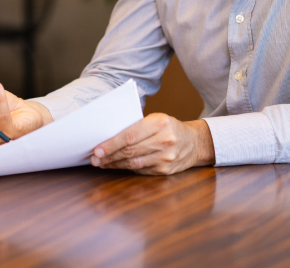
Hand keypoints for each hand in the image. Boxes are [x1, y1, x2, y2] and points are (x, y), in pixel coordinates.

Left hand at [90, 114, 214, 175]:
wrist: (195, 142)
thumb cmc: (168, 127)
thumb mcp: (156, 119)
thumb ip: (136, 125)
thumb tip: (109, 135)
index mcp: (160, 123)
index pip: (130, 135)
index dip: (111, 144)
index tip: (97, 149)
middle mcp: (165, 141)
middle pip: (130, 151)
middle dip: (109, 155)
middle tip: (94, 158)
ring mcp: (166, 158)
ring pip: (134, 163)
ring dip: (114, 164)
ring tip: (101, 163)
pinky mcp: (165, 170)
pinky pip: (141, 170)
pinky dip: (126, 169)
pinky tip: (116, 166)